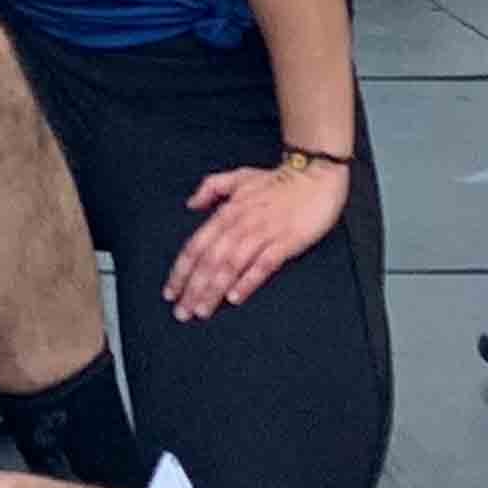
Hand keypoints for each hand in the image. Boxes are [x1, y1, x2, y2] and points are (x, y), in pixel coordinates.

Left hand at [163, 157, 350, 320]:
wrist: (316, 175)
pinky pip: (264, 264)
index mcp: (228, 211)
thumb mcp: (239, 177)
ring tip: (202, 311)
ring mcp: (265, 232)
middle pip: (210, 259)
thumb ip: (211, 187)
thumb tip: (191, 204)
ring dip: (214, 289)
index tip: (170, 292)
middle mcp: (242, 223)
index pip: (197, 245)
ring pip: (232, 264)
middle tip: (182, 312)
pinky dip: (248, 280)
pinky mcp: (288, 241)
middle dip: (193, 287)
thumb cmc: (278, 180)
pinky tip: (236, 297)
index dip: (181, 270)